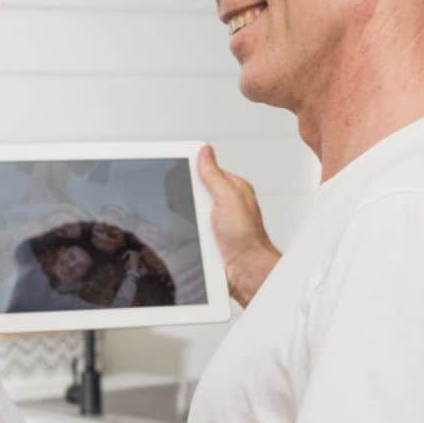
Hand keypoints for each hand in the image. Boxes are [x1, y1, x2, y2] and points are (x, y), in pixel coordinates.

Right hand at [197, 145, 279, 306]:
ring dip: (185, 219)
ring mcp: (214, 221)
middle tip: (191, 206)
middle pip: (193, 191)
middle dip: (185, 197)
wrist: (246, 272)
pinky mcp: (207, 238)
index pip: (206, 169)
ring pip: (188, 212)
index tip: (175, 168)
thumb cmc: (247, 238)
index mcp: (232, 188)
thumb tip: (205, 151)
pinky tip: (191, 237)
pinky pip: (188, 230)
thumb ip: (215, 175)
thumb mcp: (229, 198)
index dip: (190, 168)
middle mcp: (224, 203)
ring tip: (194, 226)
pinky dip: (186, 233)